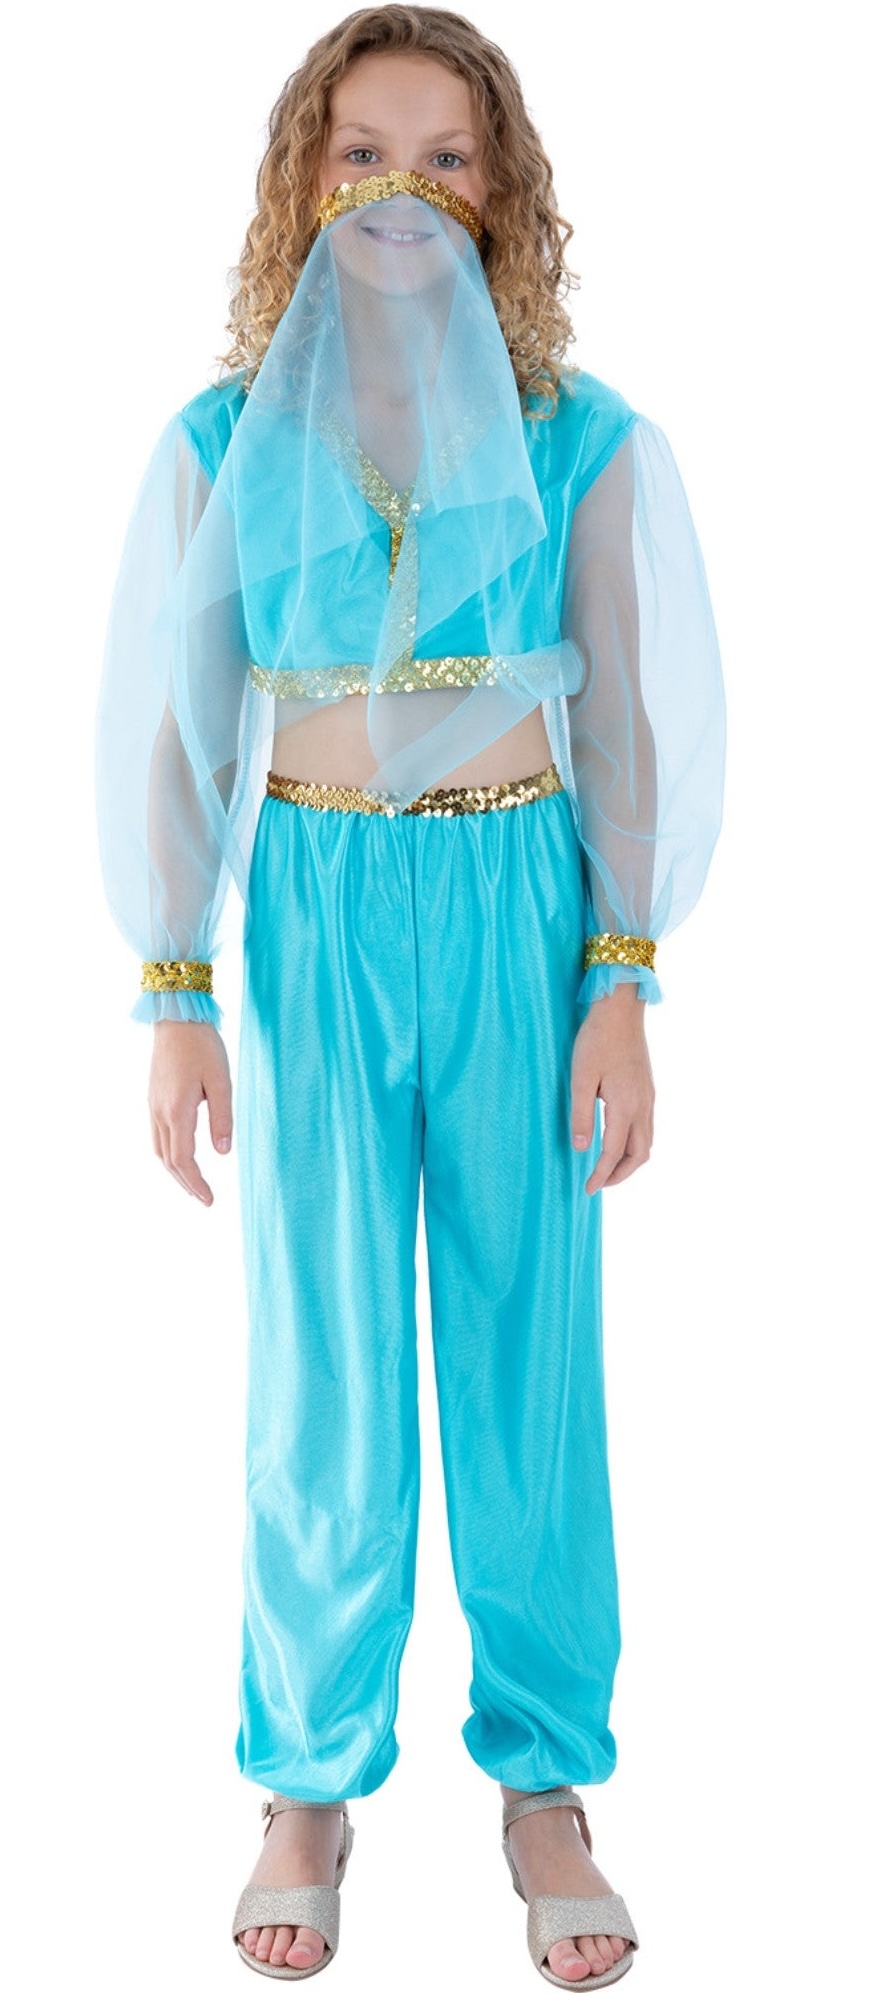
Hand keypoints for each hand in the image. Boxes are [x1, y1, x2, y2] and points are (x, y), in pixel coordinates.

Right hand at [148, 1021, 232, 1204]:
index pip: (184, 1160)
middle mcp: (160, 1112)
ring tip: (194, 1185)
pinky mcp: (153, 1098)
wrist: (176, 1017)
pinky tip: (181, 1156)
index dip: (196, 1184)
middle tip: (205, 1200)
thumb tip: (223, 1152)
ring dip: (176, 1172)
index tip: (209, 1200)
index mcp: (177, 1110)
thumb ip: (222, 1117)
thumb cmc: (202, 1045)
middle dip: (186, 1184)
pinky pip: (157, 1136)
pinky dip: (169, 1155)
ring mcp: (153, 1105)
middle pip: (169, 1161)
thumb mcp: (221, 1081)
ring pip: (160, 1150)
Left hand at [570, 983, 654, 1192]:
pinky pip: (647, 1127)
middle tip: (599, 1183)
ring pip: (647, 1142)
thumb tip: (582, 1149)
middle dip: (620, 1174)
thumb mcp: (580, 1077)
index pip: (614, 1153)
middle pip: (639, 1155)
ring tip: (608, 1167)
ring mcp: (649, 1097)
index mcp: (625, 1106)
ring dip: (630, 1161)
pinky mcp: (648, 1089)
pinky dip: (635, 1143)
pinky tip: (619, 1139)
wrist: (621, 1009)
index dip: (601, 1175)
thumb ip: (581, 1114)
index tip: (588, 1189)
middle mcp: (642, 1106)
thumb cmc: (596, 1040)